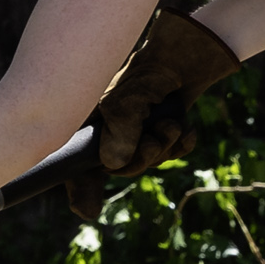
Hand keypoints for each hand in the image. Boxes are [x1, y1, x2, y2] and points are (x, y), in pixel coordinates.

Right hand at [64, 8, 241, 212]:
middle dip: (143, 159)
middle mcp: (111, 131)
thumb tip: (115, 166)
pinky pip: (171, 152)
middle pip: (122, 168)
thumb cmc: (147, 74)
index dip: (81, 189)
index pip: (78, 165)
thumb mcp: (128, 103)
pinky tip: (186, 131)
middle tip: (156, 139)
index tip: (86, 210)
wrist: (182, 53)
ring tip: (171, 125)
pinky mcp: (162, 129)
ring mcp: (137, 131)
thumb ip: (120, 135)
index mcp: (92, 126)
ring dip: (164, 148)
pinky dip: (181, 145)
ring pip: (149, 160)